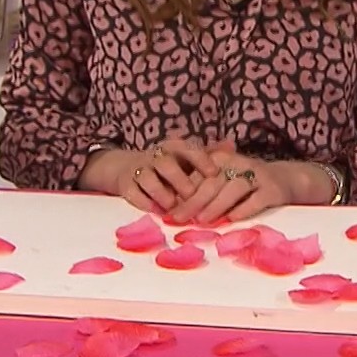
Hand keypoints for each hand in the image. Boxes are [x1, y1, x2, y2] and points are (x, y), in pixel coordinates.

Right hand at [81, 135, 219, 214]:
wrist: (127, 169)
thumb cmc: (167, 167)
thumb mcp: (186, 159)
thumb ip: (208, 154)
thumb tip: (231, 145)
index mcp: (173, 148)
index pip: (187, 148)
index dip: (200, 159)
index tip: (213, 173)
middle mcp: (155, 156)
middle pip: (166, 164)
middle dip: (179, 180)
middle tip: (192, 195)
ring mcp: (138, 169)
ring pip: (147, 177)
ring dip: (161, 193)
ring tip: (173, 207)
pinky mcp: (125, 184)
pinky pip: (132, 192)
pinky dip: (143, 202)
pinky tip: (156, 211)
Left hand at [161, 140, 296, 225]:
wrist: (285, 179)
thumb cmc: (244, 182)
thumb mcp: (222, 178)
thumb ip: (201, 187)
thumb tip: (174, 206)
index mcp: (222, 159)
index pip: (199, 176)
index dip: (183, 194)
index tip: (169, 211)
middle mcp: (238, 164)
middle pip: (213, 182)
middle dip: (194, 202)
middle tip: (180, 219)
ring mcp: (257, 176)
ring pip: (233, 189)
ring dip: (217, 205)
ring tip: (203, 221)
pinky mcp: (272, 189)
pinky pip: (256, 199)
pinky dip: (244, 209)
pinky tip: (232, 220)